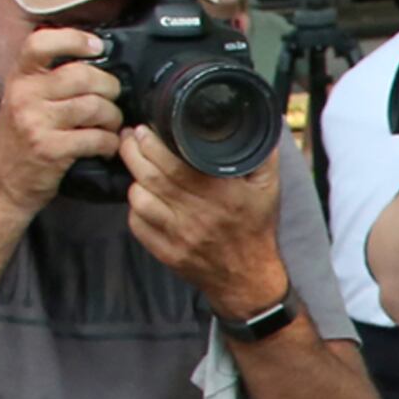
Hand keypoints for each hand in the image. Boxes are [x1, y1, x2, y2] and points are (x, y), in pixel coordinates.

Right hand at [0, 26, 128, 214]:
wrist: (2, 184)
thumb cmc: (19, 140)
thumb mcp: (21, 100)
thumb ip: (46, 79)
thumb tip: (92, 59)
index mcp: (19, 78)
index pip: (41, 43)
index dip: (73, 39)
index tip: (96, 46)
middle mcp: (24, 96)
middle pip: (82, 75)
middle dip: (109, 86)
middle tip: (112, 98)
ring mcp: (36, 122)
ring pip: (94, 106)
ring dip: (113, 116)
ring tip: (110, 124)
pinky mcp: (51, 149)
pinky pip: (96, 138)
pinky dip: (110, 142)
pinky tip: (106, 146)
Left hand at [122, 124, 291, 322]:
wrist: (248, 279)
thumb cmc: (255, 228)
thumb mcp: (268, 188)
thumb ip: (262, 153)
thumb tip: (261, 120)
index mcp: (222, 195)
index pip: (175, 164)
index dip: (152, 143)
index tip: (145, 128)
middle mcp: (197, 215)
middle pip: (150, 176)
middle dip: (133, 151)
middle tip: (130, 136)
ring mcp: (178, 236)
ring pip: (139, 198)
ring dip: (133, 178)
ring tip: (135, 164)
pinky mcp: (165, 252)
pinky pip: (137, 224)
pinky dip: (135, 206)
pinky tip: (143, 196)